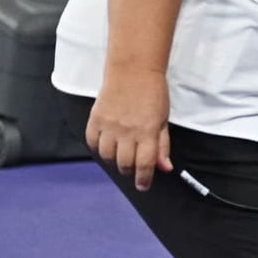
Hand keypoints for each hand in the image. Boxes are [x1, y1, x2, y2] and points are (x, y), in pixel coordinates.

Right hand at [87, 67, 172, 191]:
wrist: (133, 71)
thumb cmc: (153, 95)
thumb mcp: (163, 120)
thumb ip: (162, 145)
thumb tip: (165, 168)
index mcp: (148, 132)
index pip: (145, 164)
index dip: (144, 179)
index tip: (143, 186)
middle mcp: (127, 131)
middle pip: (124, 163)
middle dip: (130, 171)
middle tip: (133, 169)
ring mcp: (109, 125)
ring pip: (107, 156)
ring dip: (114, 161)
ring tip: (121, 156)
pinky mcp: (95, 119)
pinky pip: (92, 142)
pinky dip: (98, 148)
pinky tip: (106, 146)